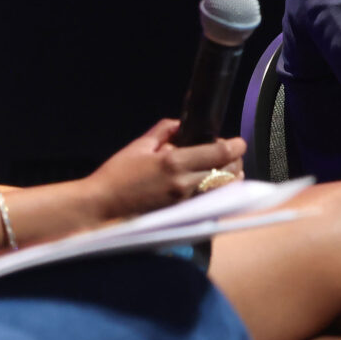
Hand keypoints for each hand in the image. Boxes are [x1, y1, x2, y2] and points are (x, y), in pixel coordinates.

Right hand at [83, 119, 246, 219]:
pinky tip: (212, 186)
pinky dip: (217, 193)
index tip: (238, 142)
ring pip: (223, 190)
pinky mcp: (182, 215)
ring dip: (230, 179)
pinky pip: (210, 202)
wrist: (102, 207)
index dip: (235, 146)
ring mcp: (185, 202)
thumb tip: (181, 124)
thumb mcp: (139, 146)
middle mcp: (184, 183)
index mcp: (174, 162)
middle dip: (235, 161)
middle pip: (228, 173)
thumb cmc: (116, 176)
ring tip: (223, 170)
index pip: (219, 153)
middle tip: (230, 154)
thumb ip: (164, 132)